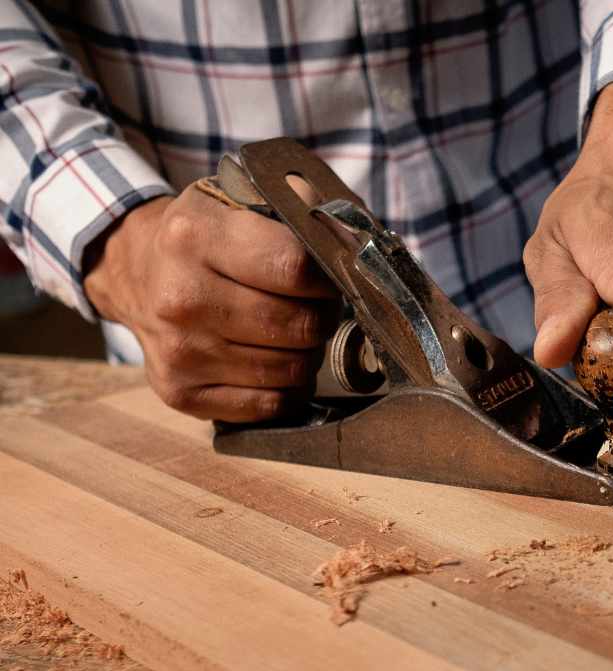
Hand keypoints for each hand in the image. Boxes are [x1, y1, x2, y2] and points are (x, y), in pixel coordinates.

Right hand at [84, 184, 335, 421]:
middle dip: (321, 317)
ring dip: (306, 354)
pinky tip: (275, 363)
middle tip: (314, 307)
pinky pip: (269, 404)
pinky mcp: (181, 393)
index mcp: (194, 237)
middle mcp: (181, 297)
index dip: (327, 279)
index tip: (327, 279)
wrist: (137, 272)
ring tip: (291, 332)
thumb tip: (348, 236)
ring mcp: (179, 352)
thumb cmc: (202, 239)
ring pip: (290, 370)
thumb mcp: (237, 198)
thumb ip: (296, 205)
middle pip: (299, 325)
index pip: (295, 269)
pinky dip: (287, 389)